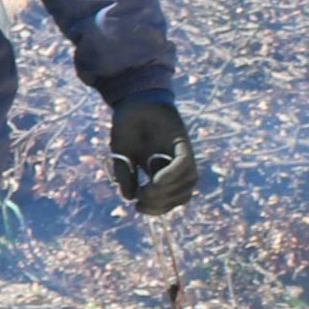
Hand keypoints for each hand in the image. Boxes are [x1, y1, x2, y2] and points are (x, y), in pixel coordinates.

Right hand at [108, 98, 197, 215]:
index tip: (138, 207)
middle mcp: (175, 166)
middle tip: (141, 196)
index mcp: (162, 171)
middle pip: (181, 197)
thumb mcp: (121, 155)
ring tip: (149, 187)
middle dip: (161, 202)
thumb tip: (129, 197)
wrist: (133, 100)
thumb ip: (125, 175)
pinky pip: (185, 165)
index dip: (157, 209)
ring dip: (167, 191)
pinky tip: (157, 179)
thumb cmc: (127, 127)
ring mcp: (181, 155)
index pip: (170, 200)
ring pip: (187, 184)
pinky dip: (173, 175)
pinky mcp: (182, 143)